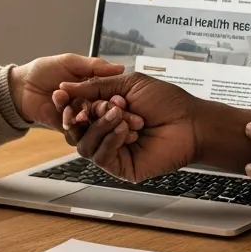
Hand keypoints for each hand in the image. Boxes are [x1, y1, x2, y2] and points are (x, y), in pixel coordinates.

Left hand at [8, 55, 138, 139]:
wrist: (20, 85)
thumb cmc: (44, 70)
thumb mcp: (72, 63)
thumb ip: (95, 67)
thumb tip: (120, 67)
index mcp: (91, 88)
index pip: (111, 97)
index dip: (124, 103)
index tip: (140, 108)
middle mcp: (86, 104)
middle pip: (107, 112)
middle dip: (122, 117)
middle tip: (138, 123)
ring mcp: (76, 117)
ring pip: (95, 122)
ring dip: (109, 125)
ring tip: (121, 128)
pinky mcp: (64, 127)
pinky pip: (77, 129)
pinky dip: (86, 128)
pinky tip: (95, 127)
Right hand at [54, 72, 199, 181]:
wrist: (191, 123)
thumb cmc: (167, 102)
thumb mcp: (129, 84)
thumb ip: (96, 86)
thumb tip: (66, 87)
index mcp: (106, 113)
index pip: (77, 111)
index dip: (67, 104)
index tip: (59, 93)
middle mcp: (107, 133)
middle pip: (75, 130)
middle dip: (79, 116)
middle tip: (84, 108)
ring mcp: (113, 151)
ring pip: (85, 145)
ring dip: (100, 126)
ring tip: (119, 114)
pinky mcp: (121, 167)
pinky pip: (101, 157)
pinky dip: (109, 140)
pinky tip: (124, 130)